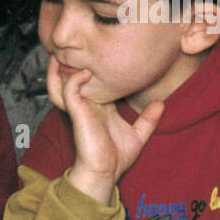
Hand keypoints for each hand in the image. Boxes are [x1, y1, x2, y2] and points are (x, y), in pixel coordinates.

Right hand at [47, 58, 163, 202]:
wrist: (105, 173)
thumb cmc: (116, 158)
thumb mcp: (138, 135)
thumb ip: (148, 119)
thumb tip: (161, 104)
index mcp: (98, 106)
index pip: (89, 82)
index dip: (91, 67)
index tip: (102, 51)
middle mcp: (86, 105)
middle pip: (68, 79)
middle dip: (66, 63)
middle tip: (74, 46)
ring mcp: (80, 109)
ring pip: (59, 84)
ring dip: (58, 69)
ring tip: (61, 54)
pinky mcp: (78, 114)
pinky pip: (70, 92)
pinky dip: (75, 80)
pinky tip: (85, 72)